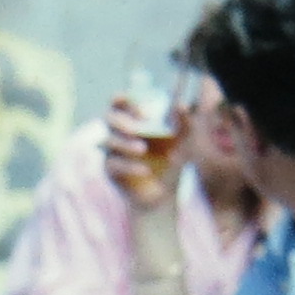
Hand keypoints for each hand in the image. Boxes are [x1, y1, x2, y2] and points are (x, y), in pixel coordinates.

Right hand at [102, 98, 182, 212]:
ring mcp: (113, 151)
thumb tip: (181, 104)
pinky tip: (144, 170)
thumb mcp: (184, 141)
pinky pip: (113, 164)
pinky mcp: (110, 170)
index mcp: (134, 119)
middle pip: (109, 118)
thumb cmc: (172, 161)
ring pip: (109, 141)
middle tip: (138, 127)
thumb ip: (185, 122)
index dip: (124, 99)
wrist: (165, 194)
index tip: (140, 109)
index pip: (119, 101)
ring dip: (125, 143)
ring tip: (143, 149)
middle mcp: (120, 132)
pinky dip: (129, 166)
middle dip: (122, 121)